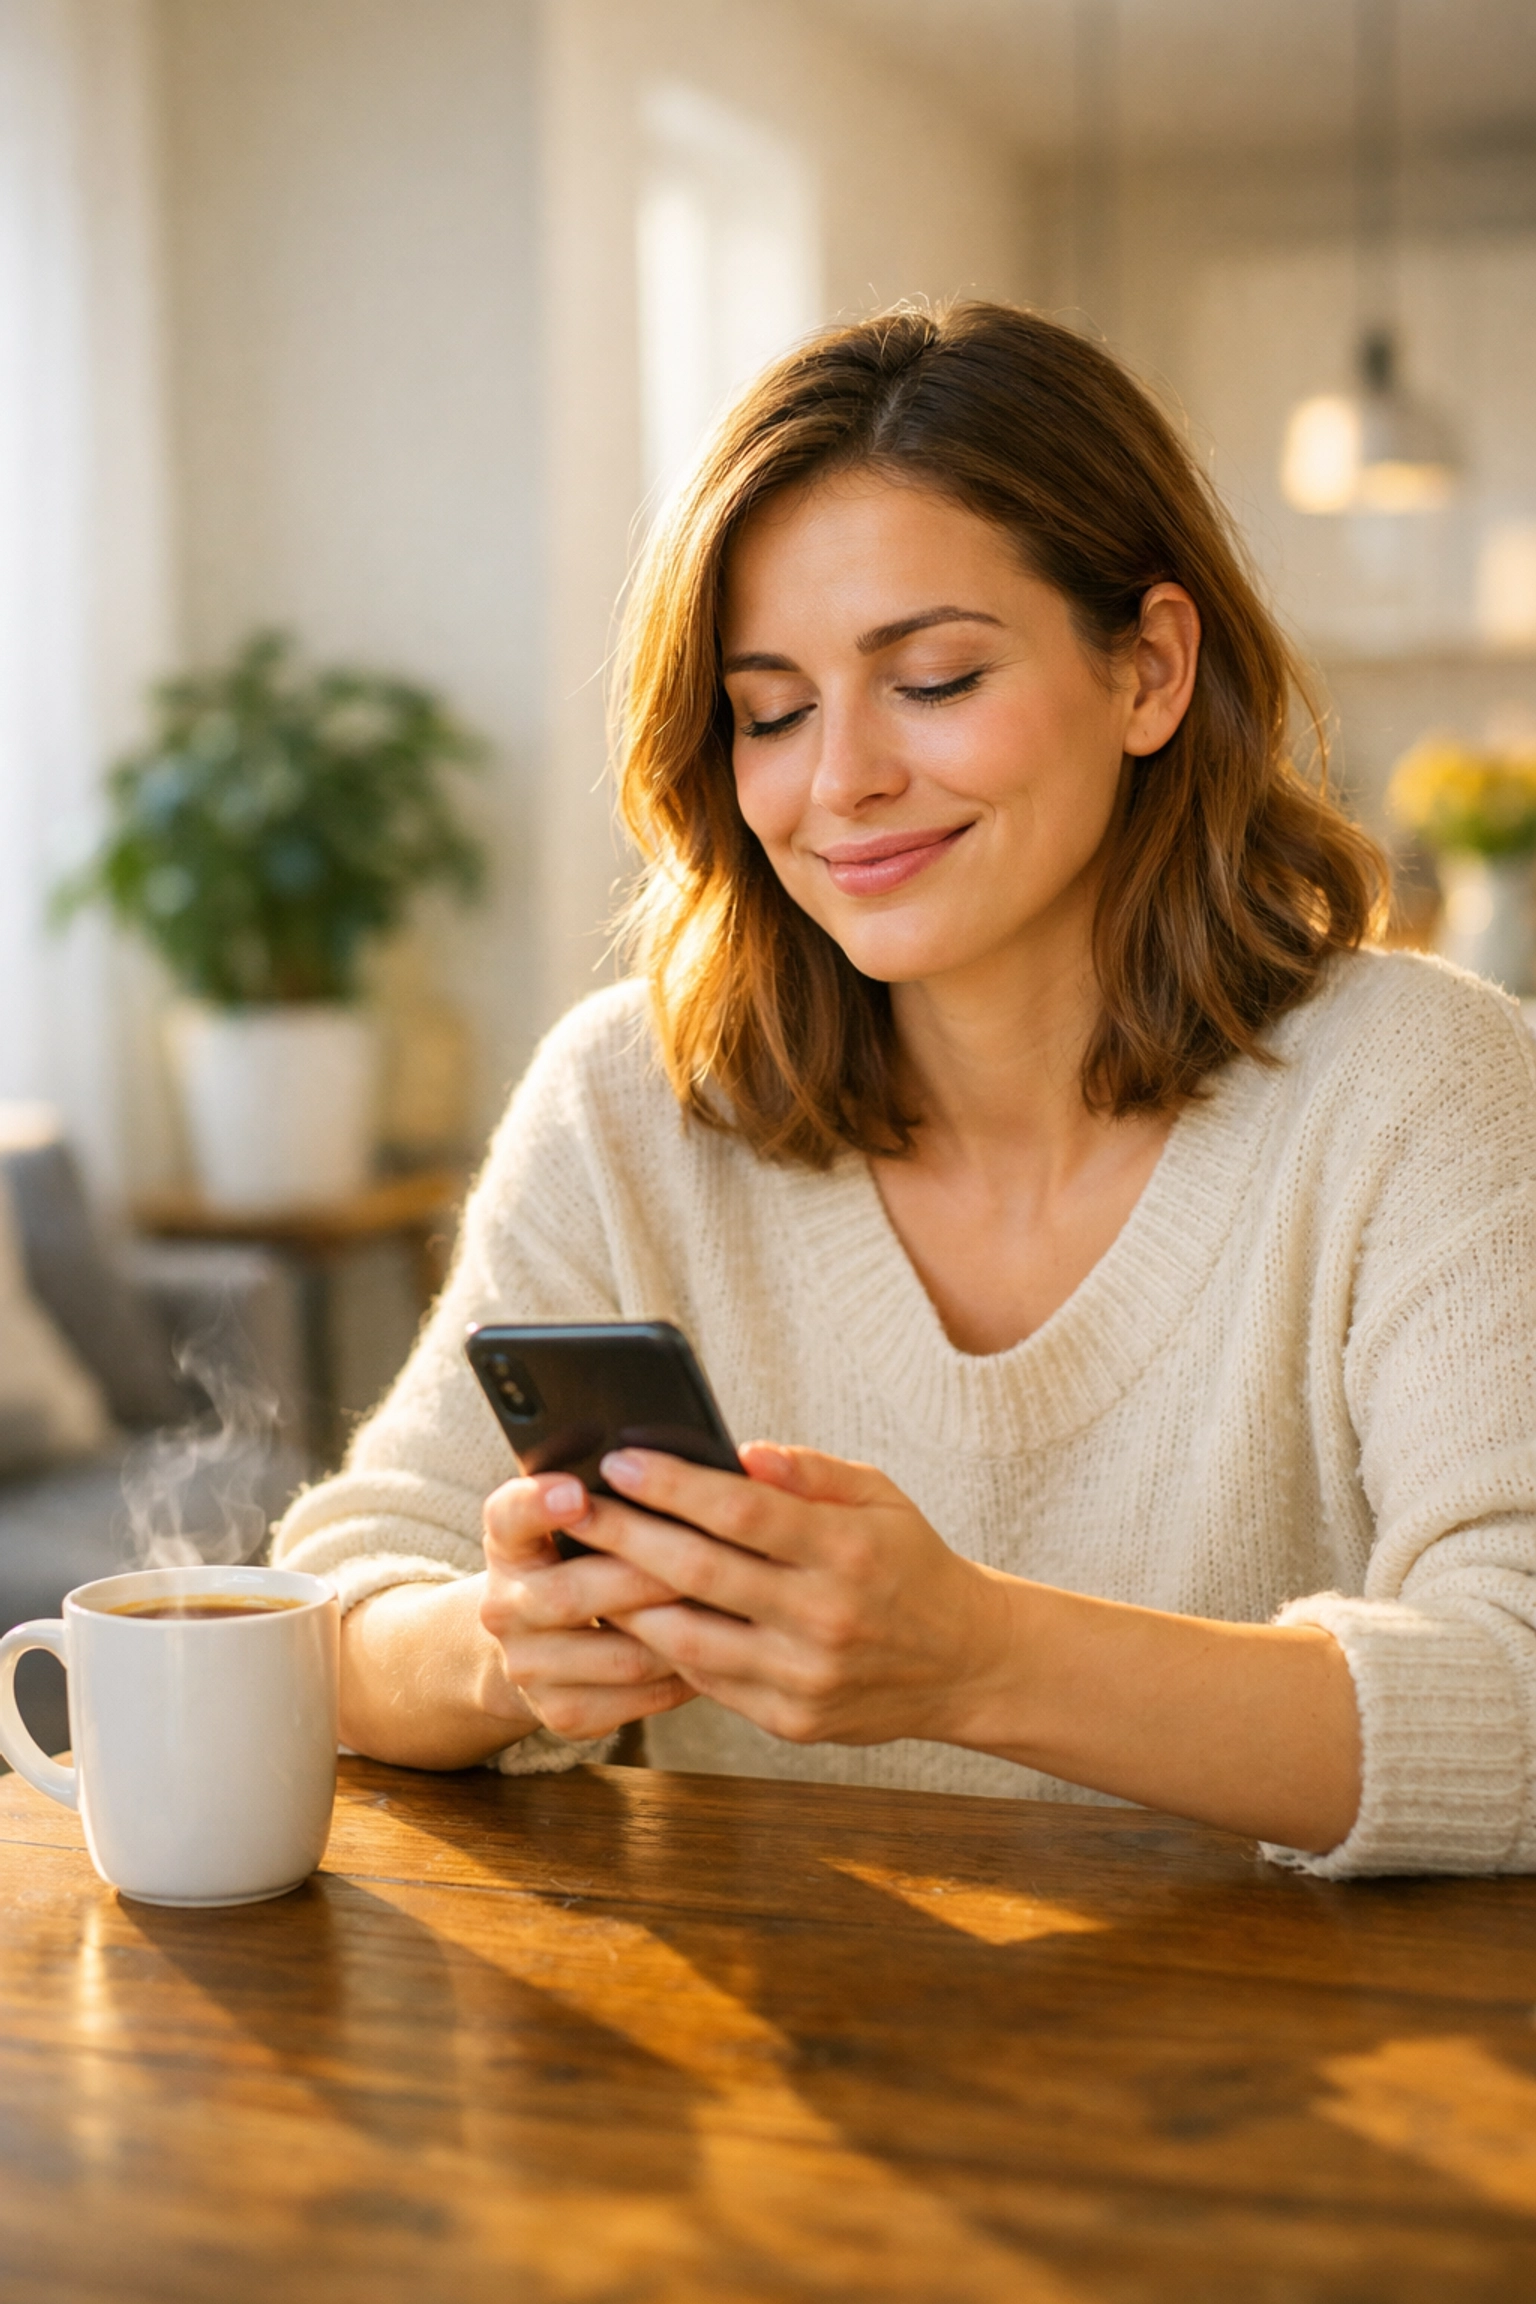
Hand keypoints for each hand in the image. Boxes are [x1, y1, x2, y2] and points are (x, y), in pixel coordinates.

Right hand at [480, 1473, 696, 1742]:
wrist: (538, 1644)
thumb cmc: (580, 1561)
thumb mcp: (575, 1521)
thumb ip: (613, 1493)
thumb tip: (701, 1465)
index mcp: (508, 1543)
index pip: (509, 1516)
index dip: (539, 1505)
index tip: (577, 1491)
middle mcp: (504, 1606)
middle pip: (573, 1594)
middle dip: (647, 1576)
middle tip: (710, 1558)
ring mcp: (528, 1667)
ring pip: (619, 1655)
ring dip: (680, 1633)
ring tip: (731, 1610)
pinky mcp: (560, 1714)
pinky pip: (635, 1698)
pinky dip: (682, 1677)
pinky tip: (717, 1653)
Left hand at [582, 1443, 1004, 1746]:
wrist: (965, 1663)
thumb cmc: (910, 1563)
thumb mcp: (880, 1499)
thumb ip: (810, 1473)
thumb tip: (739, 1450)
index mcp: (848, 1552)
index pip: (743, 1511)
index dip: (674, 1484)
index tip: (618, 1460)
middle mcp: (825, 1618)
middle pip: (699, 1573)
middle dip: (625, 1535)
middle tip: (573, 1506)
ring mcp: (804, 1677)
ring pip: (687, 1638)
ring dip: (626, 1599)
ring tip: (585, 1563)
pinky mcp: (790, 1721)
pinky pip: (706, 1680)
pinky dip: (663, 1646)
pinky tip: (632, 1614)